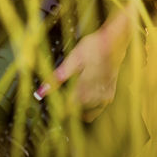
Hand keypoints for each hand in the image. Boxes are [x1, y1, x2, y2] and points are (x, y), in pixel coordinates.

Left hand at [36, 7, 133, 121]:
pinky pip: (98, 109)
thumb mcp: (73, 58)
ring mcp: (104, 97)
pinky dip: (90, 107)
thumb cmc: (95, 47)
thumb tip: (42, 90)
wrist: (114, 42)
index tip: (53, 103)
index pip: (67, 109)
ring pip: (88, 114)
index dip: (58, 108)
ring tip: (73, 96)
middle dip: (67, 107)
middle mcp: (95, 97)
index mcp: (84, 89)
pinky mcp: (110, 95)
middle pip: (77, 112)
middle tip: (61, 97)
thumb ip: (58, 77)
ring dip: (79, 109)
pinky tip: (86, 97)